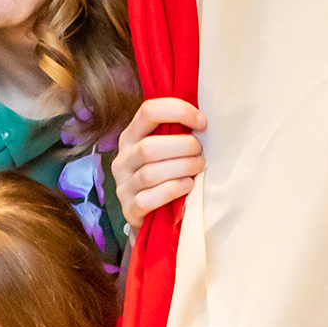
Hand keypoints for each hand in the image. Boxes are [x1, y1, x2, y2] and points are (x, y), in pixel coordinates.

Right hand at [112, 97, 206, 231]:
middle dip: (184, 148)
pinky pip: (148, 199)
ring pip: (150, 173)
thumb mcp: (165, 151)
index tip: (202, 122)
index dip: (179, 111)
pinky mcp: (129, 209)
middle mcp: (123, 159)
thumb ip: (176, 134)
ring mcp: (123, 185)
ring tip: (198, 169)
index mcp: (131, 137)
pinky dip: (172, 190)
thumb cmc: (166, 176)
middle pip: (149, 147)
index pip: (148, 111)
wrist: (152, 215)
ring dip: (183, 169)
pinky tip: (187, 186)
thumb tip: (204, 119)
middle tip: (201, 153)